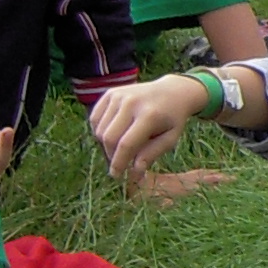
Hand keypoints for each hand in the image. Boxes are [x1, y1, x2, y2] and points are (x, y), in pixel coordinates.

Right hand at [88, 75, 208, 183]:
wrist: (172, 91)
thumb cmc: (172, 120)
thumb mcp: (170, 139)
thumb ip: (151, 154)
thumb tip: (134, 172)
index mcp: (149, 115)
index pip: (126, 144)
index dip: (118, 163)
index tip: (116, 175)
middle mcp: (131, 102)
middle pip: (109, 138)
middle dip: (111, 156)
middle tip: (119, 163)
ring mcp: (119, 95)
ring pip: (99, 130)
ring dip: (105, 145)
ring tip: (119, 148)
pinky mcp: (110, 93)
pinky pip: (95, 118)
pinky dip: (99, 131)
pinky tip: (113, 134)